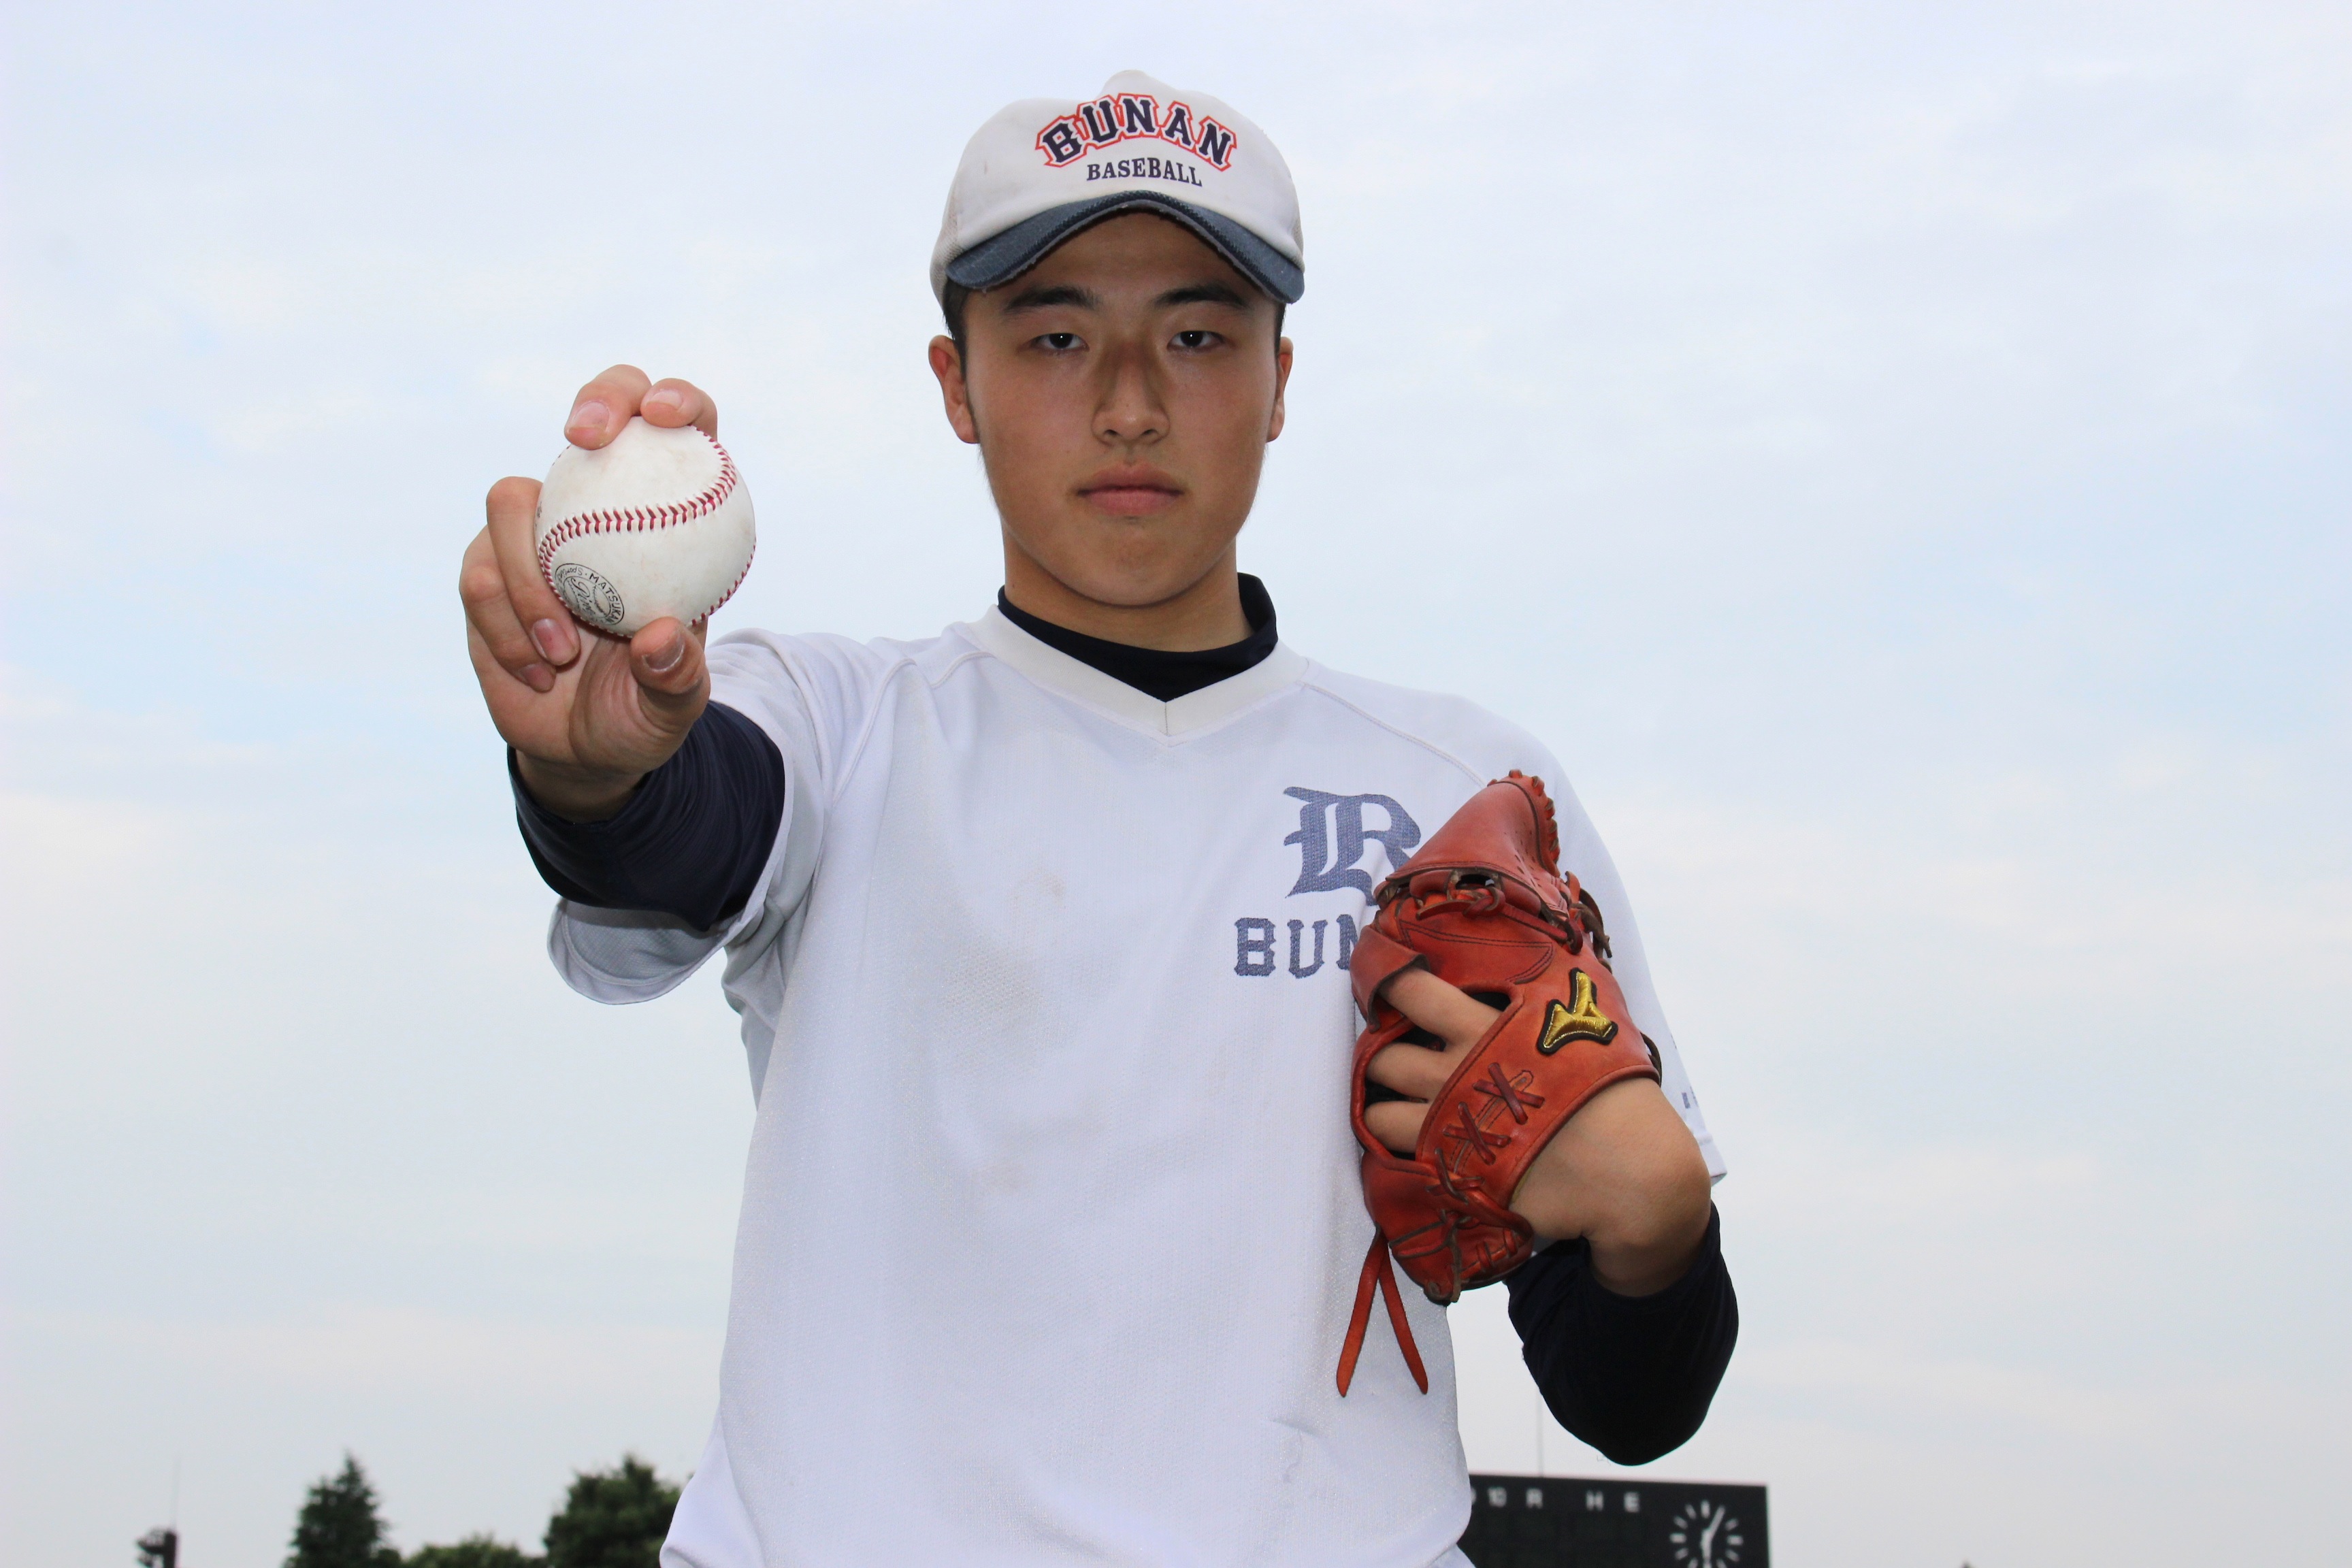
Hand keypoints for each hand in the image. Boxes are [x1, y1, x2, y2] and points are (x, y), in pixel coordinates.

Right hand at [460, 367, 720, 818]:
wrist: (585, 749)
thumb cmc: (644, 712)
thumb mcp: (675, 706)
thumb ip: (677, 674)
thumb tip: (660, 636)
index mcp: (668, 520)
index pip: (684, 431)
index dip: (675, 400)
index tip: (660, 417)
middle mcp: (601, 509)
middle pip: (597, 416)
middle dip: (596, 402)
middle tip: (584, 437)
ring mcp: (538, 532)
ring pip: (511, 501)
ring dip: (529, 578)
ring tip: (562, 652)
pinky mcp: (486, 568)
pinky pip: (478, 573)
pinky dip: (506, 626)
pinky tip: (536, 670)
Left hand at [1365, 967, 1715, 1295]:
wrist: (1633, 1175)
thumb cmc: (1617, 1091)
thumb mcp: (1590, 1019)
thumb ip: (1551, 989)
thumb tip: (1555, 945)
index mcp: (1483, 1029)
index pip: (1409, 990)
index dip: (1386, 982)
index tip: (1380, 981)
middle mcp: (1454, 1077)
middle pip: (1381, 1057)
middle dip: (1378, 1054)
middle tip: (1393, 1054)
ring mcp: (1450, 1131)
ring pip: (1377, 1116)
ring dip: (1379, 1108)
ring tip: (1396, 1105)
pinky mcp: (1454, 1177)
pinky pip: (1402, 1165)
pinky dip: (1403, 1154)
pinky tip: (1422, 1147)